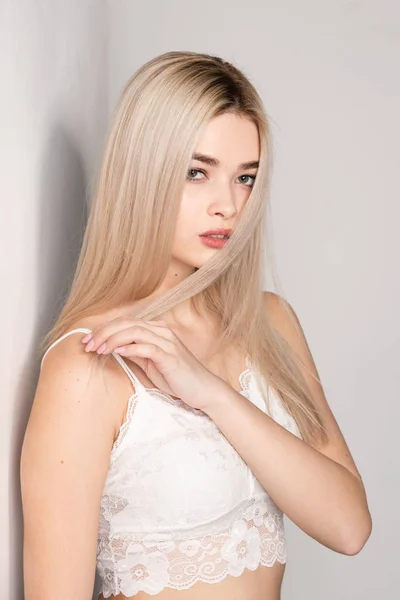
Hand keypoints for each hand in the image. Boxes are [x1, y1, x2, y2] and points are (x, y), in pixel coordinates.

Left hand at [81, 316, 223, 411]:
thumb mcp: (150, 363)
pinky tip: (118, 353)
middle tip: (87, 344)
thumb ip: (134, 352)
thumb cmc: (177, 377)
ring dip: (113, 339)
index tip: (87, 341)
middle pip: (126, 323)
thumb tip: (112, 348)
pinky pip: (147, 347)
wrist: (202, 390)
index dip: (103, 329)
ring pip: (135, 331)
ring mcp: (167, 342)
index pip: (125, 322)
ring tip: (98, 349)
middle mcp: (162, 331)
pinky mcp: (170, 356)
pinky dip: (130, 348)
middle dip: (103, 332)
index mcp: (156, 330)